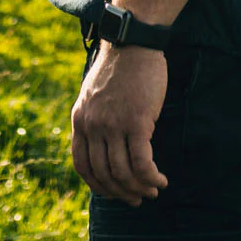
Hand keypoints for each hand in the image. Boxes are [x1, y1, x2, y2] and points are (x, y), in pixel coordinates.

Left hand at [71, 45, 168, 204]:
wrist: (134, 41)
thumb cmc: (120, 66)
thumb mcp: (94, 93)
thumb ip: (94, 118)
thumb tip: (103, 145)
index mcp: (80, 120)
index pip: (82, 166)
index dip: (98, 186)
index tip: (114, 193)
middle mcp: (93, 126)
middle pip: (103, 174)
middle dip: (121, 193)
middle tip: (138, 199)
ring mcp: (113, 125)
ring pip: (123, 173)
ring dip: (140, 188)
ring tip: (154, 190)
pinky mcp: (137, 122)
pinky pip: (142, 163)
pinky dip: (151, 178)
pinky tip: (161, 180)